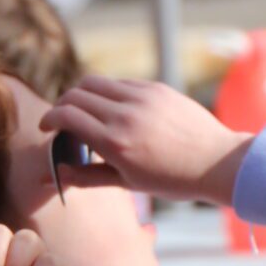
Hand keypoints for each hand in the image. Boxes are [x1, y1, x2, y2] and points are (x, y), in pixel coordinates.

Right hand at [40, 77, 252, 204]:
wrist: (217, 161)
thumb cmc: (172, 179)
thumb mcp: (127, 183)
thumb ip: (87, 176)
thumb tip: (57, 174)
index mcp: (114, 142)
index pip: (67, 115)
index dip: (50, 118)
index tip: (47, 127)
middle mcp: (125, 115)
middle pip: (76, 94)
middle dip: (62, 106)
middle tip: (63, 121)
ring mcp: (142, 97)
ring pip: (95, 82)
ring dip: (82, 95)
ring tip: (86, 111)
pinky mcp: (156, 88)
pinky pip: (120, 82)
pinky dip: (108, 92)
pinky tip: (114, 109)